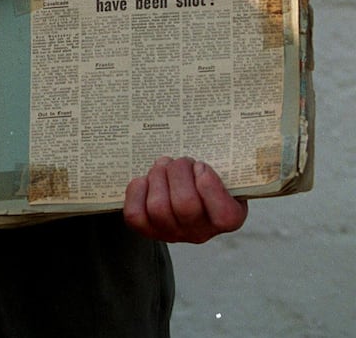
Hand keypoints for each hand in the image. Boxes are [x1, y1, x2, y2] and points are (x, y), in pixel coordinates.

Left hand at [123, 156, 247, 243]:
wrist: (184, 189)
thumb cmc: (206, 174)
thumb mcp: (225, 168)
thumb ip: (224, 158)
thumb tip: (215, 130)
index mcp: (227, 218)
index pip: (224, 215)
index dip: (209, 183)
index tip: (201, 165)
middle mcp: (201, 232)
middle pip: (185, 205)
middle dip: (178, 172)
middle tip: (179, 161)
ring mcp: (172, 233)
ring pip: (158, 208)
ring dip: (158, 176)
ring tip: (162, 166)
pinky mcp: (148, 229)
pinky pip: (136, 214)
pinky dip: (137, 190)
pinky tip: (146, 180)